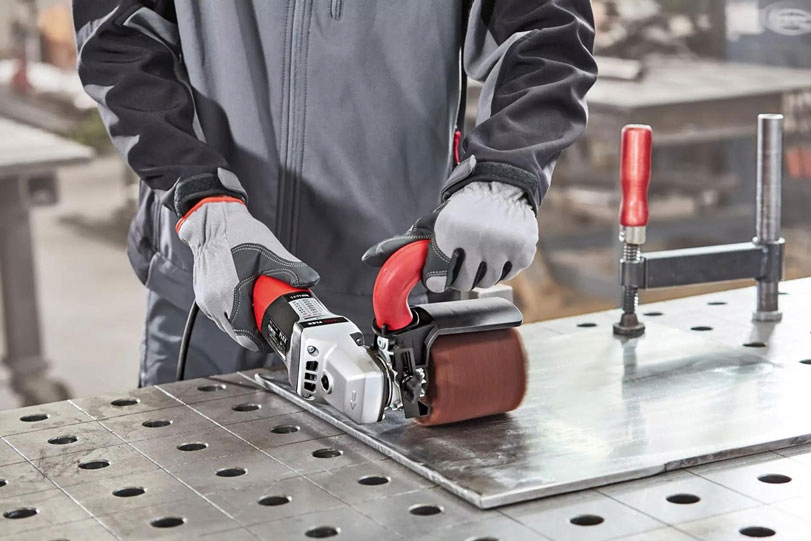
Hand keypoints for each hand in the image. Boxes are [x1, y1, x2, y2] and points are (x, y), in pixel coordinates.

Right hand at [177, 197, 318, 350]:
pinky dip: (233, 312)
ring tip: (259, 311)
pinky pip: (219, 312)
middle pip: (236, 332)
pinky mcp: (202, 293)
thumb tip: (310, 281)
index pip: (245, 335)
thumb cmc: (236, 233)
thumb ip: (291, 269)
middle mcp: (214, 301)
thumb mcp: (269, 251)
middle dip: (254, 332)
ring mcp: (205, 298)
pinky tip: (245, 300)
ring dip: (243, 322)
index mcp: (229, 296)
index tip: (273, 339)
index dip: (261, 342)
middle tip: (270, 325)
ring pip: (227, 324)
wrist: (212, 220)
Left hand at [363, 181, 536, 291]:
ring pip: (486, 281)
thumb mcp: (434, 221)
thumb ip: (409, 243)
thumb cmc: (464, 206)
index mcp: (451, 232)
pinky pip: (507, 274)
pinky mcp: (522, 251)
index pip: (438, 277)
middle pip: (463, 282)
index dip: (438, 277)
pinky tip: (498, 248)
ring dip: (481, 271)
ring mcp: (503, 246)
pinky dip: (502, 266)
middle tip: (463, 256)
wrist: (502, 184)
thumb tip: (370, 258)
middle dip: (460, 273)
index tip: (439, 274)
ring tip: (480, 250)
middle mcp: (478, 240)